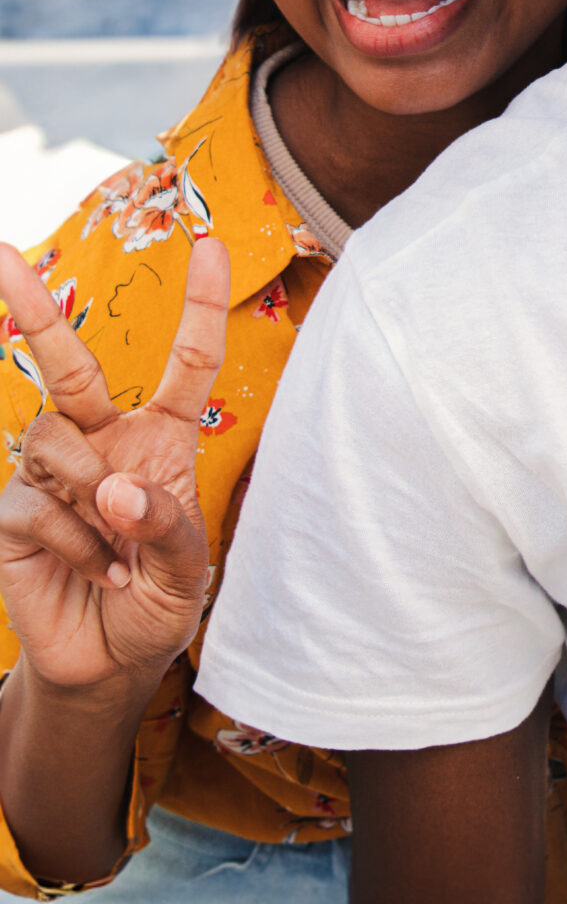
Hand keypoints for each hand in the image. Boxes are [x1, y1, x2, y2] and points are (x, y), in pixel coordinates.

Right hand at [0, 237, 229, 695]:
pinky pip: (33, 500)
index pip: (187, 365)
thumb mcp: (188, 573)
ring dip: (89, 493)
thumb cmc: (156, 603)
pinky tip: (93, 567)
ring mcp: (52, 474)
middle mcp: (103, 441)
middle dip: (35, 306)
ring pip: (54, 438)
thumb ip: (165, 525)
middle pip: (68, 363)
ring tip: (114, 545)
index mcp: (161, 440)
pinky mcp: (14, 512)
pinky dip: (71, 539)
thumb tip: (113, 486)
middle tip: (0, 253)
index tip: (209, 242)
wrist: (109, 661)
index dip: (200, 305)